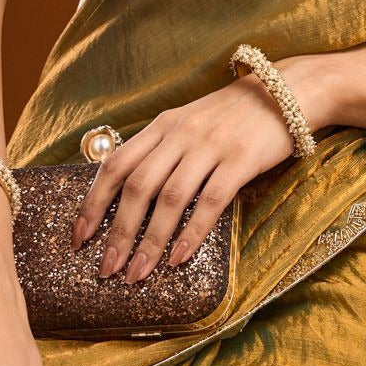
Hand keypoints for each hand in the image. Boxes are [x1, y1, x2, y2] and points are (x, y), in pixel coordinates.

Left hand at [69, 55, 333, 281]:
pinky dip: (190, 233)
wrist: (286, 91)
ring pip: (169, 199)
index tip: (79, 238)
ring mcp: (209, 146)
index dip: (94, 203)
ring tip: (137, 275)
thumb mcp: (189, 122)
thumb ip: (162, 149)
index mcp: (163, 125)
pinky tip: (178, 258)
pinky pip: (209, 202)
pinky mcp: (239, 160)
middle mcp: (180, 134)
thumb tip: (129, 194)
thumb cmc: (233, 115)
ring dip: (149, 242)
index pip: (116, 165)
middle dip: (118, 233)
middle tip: (106, 270)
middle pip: (137, 187)